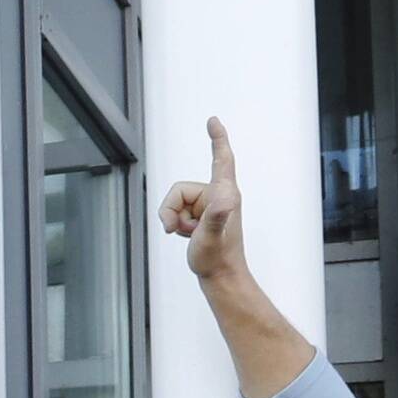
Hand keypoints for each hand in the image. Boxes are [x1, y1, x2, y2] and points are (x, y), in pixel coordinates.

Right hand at [157, 115, 248, 283]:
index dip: (217, 139)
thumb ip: (217, 216)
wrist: (220, 277)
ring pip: (176, 201)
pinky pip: (178, 211)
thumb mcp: (213, 237)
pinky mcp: (202, 216)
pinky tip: (188, 235)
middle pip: (181, 189)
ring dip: (175, 219)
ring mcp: (209, 206)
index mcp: (225, 194)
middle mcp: (218, 196)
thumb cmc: (218, 258)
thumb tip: (225, 199)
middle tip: (179, 230)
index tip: (212, 121)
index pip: (221, 159)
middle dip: (172, 209)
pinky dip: (177, 223)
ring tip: (188, 235)